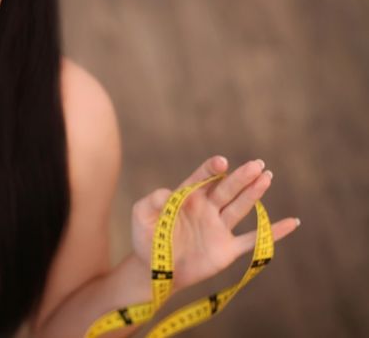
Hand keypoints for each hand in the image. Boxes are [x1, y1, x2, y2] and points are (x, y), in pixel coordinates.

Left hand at [130, 156, 299, 290]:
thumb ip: (151, 200)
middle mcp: (206, 208)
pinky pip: (252, 239)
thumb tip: (166, 193)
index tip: (221, 163)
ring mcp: (218, 228)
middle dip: (241, 176)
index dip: (211, 169)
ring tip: (267, 176)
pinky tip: (292, 222)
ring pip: (240, 207)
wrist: (154, 270)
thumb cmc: (145, 238)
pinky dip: (273, 233)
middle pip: (226, 189)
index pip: (202, 178)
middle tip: (257, 164)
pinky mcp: (227, 249)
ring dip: (253, 193)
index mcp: (186, 197)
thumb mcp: (141, 215)